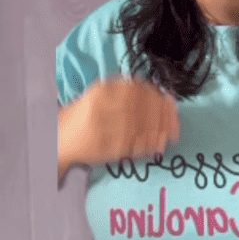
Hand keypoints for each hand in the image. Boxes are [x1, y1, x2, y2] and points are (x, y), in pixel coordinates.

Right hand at [64, 77, 179, 168]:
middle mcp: (105, 108)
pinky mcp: (113, 149)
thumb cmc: (85, 114)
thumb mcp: (101, 93)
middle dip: (163, 113)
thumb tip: (158, 92)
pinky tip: (161, 143)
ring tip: (173, 131)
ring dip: (162, 129)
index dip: (157, 96)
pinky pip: (138, 146)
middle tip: (176, 118)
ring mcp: (109, 130)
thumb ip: (126, 90)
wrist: (62, 138)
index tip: (170, 100)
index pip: (137, 91)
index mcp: (103, 91)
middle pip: (143, 109)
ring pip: (143, 128)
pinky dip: (152, 145)